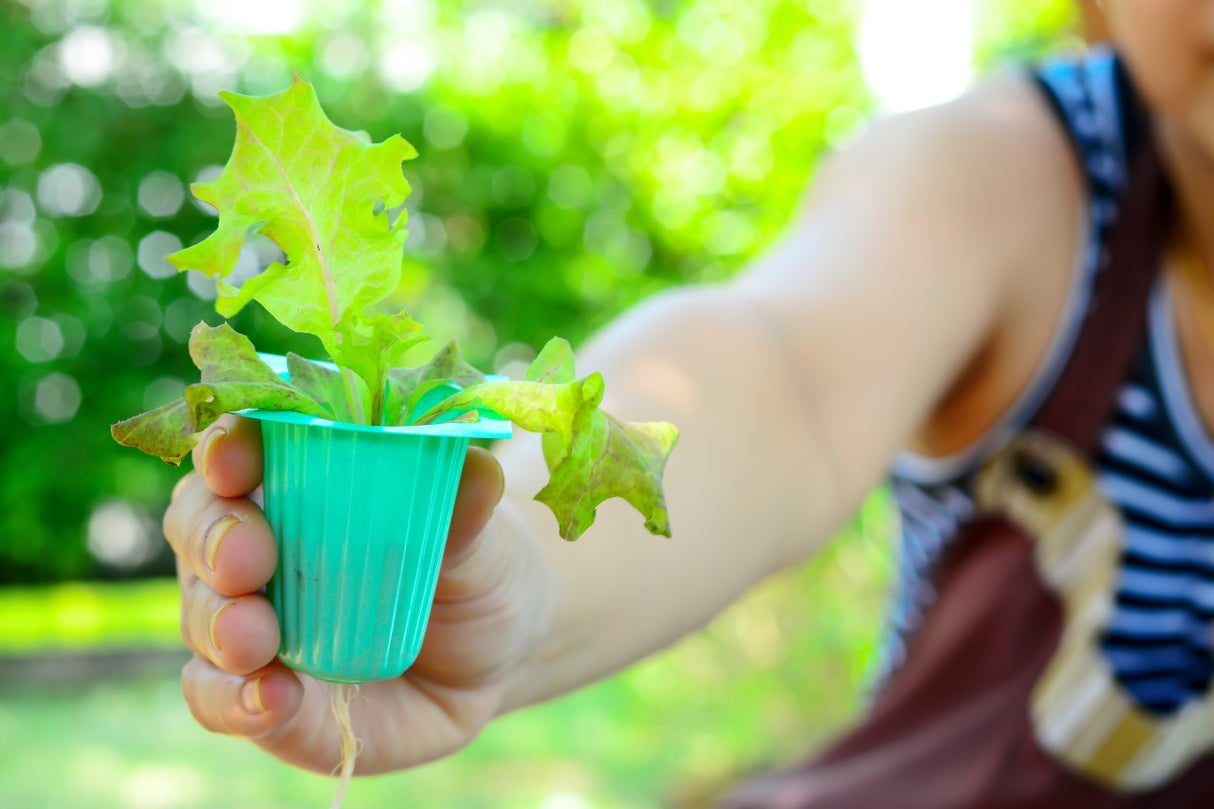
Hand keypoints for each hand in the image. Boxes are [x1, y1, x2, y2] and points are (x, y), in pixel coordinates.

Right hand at [163, 414, 553, 773]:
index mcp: (299, 479)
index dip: (226, 449)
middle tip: (247, 560)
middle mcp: (258, 545)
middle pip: (199, 527)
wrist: (499, 655)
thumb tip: (477, 470)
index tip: (233, 460)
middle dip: (212, 539)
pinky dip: (232, 700)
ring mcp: (252, 623)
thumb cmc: (480, 566)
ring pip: (200, 615)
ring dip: (217, 624)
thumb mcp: (486, 538)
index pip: (240, 449)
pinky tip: (270, 698)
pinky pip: (218, 700)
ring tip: (255, 639)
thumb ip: (470, 510)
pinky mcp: (262, 697)